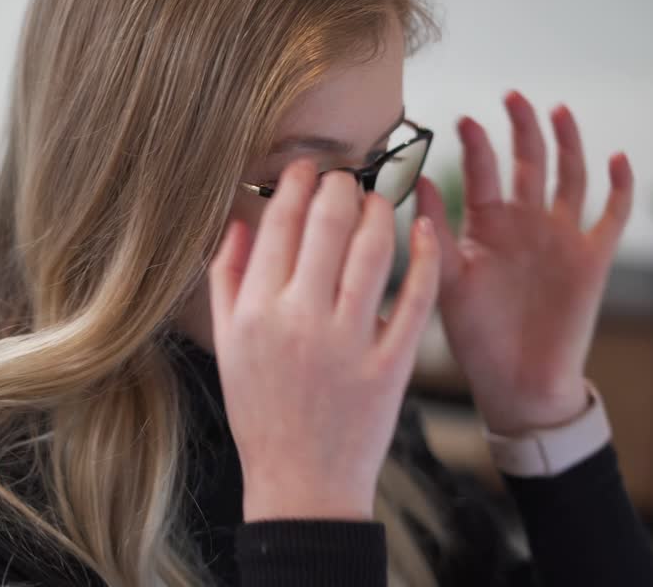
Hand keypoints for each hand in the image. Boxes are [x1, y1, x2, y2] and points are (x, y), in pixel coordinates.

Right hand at [209, 158, 441, 521]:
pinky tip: (425, 229)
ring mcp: (349, 342)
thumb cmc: (262, 412)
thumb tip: (238, 222)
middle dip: (339, 184)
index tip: (306, 167)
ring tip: (376, 200)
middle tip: (344, 176)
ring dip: (378, 209)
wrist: (303, 484)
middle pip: (327, 223)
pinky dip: (425, 255)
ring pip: (372, 248)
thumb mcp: (227, 346)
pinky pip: (415, 296)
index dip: (296, 182)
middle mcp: (300, 319)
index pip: (279, 223)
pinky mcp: (391, 364)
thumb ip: (227, 280)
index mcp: (256, 311)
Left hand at [415, 91, 633, 435]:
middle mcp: (525, 223)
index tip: (463, 120)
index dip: (476, 146)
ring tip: (558, 111)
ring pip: (569, 177)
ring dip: (567, 144)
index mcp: (487, 225)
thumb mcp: (446, 282)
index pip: (483, 173)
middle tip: (513, 97)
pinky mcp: (592, 258)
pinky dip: (619, 188)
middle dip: (522, 130)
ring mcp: (561, 237)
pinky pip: (611, 216)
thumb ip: (434, 235)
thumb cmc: (476, 336)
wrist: (518, 383)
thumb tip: (417, 184)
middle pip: (529, 162)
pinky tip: (617, 159)